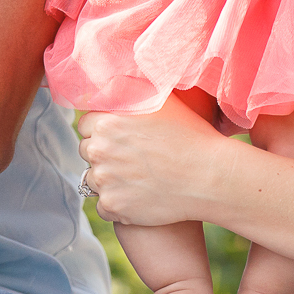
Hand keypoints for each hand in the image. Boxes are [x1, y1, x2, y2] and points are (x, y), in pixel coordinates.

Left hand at [77, 99, 230, 226]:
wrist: (209, 175)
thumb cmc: (190, 134)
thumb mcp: (159, 100)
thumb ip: (127, 91)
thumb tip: (107, 86)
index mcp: (107, 121)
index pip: (85, 125)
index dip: (103, 130)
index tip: (121, 137)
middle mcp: (99, 150)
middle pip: (87, 151)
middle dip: (104, 153)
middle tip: (131, 158)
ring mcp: (104, 180)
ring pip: (93, 180)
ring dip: (108, 180)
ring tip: (137, 178)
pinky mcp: (113, 206)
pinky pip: (103, 206)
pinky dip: (117, 204)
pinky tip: (138, 197)